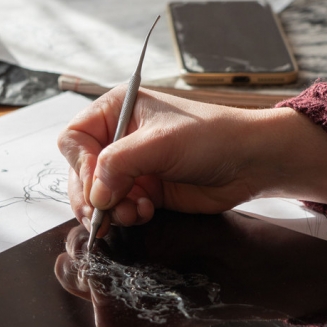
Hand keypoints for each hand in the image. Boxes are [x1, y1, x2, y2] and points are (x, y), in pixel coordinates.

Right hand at [58, 87, 326, 238]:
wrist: (251, 162)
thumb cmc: (212, 137)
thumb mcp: (161, 143)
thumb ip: (119, 164)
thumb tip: (95, 194)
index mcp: (116, 110)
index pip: (75, 139)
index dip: (81, 165)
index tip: (97, 187)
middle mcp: (119, 137)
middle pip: (81, 171)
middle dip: (92, 196)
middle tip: (102, 215)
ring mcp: (131, 166)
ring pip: (97, 194)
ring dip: (110, 209)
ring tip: (133, 212)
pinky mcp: (144, 190)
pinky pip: (118, 208)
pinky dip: (125, 215)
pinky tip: (145, 212)